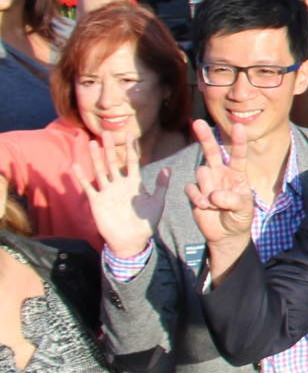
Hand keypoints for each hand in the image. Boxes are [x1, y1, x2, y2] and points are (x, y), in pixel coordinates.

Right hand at [74, 136, 169, 259]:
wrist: (131, 240)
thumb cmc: (146, 222)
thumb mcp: (157, 202)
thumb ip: (161, 186)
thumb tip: (167, 168)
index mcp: (134, 183)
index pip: (132, 162)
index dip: (131, 149)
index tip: (130, 134)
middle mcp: (119, 185)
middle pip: (113, 162)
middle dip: (110, 148)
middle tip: (107, 132)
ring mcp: (107, 192)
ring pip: (100, 170)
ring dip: (96, 157)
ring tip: (93, 143)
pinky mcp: (97, 201)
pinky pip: (88, 187)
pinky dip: (81, 177)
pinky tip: (75, 165)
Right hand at [186, 120, 254, 246]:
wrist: (226, 234)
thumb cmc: (239, 218)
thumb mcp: (243, 209)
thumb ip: (232, 200)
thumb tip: (214, 195)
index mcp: (237, 174)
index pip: (238, 155)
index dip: (238, 141)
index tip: (239, 126)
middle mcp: (221, 174)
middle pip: (211, 152)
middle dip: (205, 137)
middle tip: (198, 122)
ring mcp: (207, 182)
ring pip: (201, 173)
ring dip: (208, 188)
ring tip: (216, 204)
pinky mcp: (195, 192)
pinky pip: (192, 189)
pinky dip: (198, 198)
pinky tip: (205, 207)